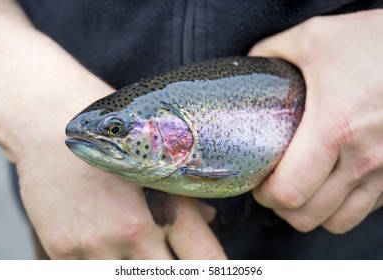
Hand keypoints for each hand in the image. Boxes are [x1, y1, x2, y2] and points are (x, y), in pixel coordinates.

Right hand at [0, 0, 225, 258]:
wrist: (48, 126)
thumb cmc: (109, 136)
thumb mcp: (155, 159)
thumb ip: (187, 196)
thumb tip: (209, 220)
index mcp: (165, 206)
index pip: (206, 260)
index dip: (215, 271)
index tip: (214, 272)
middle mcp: (133, 231)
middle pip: (170, 276)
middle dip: (176, 270)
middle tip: (169, 255)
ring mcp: (95, 244)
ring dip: (137, 270)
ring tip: (137, 251)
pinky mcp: (61, 250)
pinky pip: (89, 276)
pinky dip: (105, 268)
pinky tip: (107, 252)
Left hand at [249, 10, 382, 233]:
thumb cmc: (374, 41)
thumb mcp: (313, 38)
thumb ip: (271, 53)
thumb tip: (249, 66)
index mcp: (334, 129)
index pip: (289, 192)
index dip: (265, 194)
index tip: (259, 181)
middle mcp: (363, 157)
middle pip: (309, 215)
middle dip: (282, 207)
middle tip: (274, 186)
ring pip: (339, 221)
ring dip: (312, 212)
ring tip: (300, 190)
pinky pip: (366, 209)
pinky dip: (342, 206)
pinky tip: (332, 184)